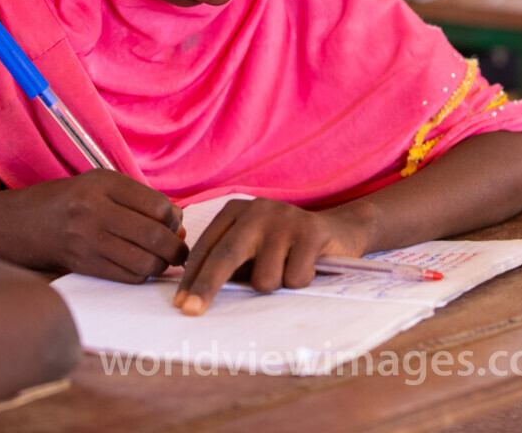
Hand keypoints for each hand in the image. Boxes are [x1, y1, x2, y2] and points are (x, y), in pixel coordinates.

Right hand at [4, 170, 186, 280]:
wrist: (24, 223)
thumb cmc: (72, 200)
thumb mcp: (102, 184)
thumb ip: (140, 199)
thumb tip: (179, 226)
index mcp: (103, 184)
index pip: (158, 206)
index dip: (174, 219)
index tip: (174, 224)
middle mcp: (94, 211)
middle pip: (155, 236)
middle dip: (177, 247)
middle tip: (180, 250)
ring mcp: (87, 241)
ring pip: (145, 261)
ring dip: (161, 264)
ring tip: (161, 258)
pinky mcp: (83, 265)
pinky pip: (128, 276)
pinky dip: (143, 274)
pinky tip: (141, 265)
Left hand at [173, 198, 374, 314]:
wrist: (340, 230)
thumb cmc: (286, 247)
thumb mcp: (253, 247)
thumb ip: (229, 261)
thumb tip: (196, 295)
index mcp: (236, 211)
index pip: (207, 248)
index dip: (193, 279)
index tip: (181, 304)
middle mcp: (257, 210)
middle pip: (226, 256)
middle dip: (206, 287)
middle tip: (190, 312)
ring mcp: (284, 218)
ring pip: (264, 278)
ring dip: (275, 286)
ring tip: (289, 270)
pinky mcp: (310, 230)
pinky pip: (293, 278)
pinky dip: (300, 281)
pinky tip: (308, 265)